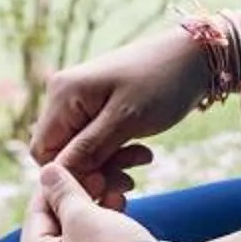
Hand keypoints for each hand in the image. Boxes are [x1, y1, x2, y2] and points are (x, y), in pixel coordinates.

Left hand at [20, 162, 156, 241]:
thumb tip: (46, 173)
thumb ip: (61, 192)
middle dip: (77, 202)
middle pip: (55, 233)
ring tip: (114, 196)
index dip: (55, 185)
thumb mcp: (82, 216)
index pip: (37, 214)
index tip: (71, 167)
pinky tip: (118, 222)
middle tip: (97, 180)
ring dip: (92, 220)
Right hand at [28, 27, 214, 209]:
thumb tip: (58, 176)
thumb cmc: (161, 82)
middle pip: (64, 153)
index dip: (70, 174)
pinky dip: (117, 153)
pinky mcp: (102, 108)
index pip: (44, 152)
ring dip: (110, 165)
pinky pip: (98, 142)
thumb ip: (89, 149)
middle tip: (128, 180)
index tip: (103, 184)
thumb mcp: (126, 120)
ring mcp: (84, 102)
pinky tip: (143, 155)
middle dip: (95, 171)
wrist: (195, 57)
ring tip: (143, 161)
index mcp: (64, 94)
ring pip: (83, 151)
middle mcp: (66, 96)